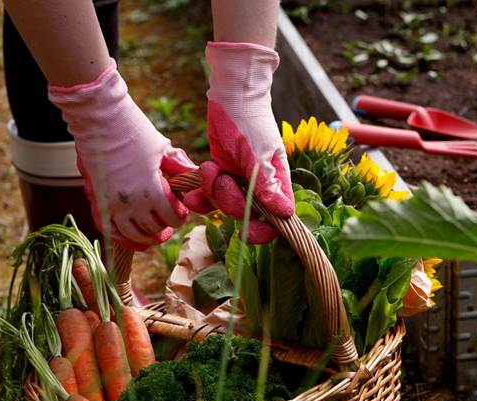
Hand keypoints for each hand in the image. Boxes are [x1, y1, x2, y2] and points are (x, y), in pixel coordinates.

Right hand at [48, 59, 196, 249]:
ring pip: (133, 236)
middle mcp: (132, 203)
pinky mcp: (97, 202)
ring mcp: (112, 205)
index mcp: (152, 190)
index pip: (173, 218)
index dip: (180, 215)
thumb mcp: (162, 148)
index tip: (179, 208)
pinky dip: (123, 237)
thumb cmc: (133, 129)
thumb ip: (180, 167)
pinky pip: (110, 231)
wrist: (98, 119)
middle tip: (167, 217)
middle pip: (155, 229)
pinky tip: (132, 233)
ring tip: (153, 231)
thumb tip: (195, 176)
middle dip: (165, 225)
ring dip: (146, 236)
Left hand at [182, 42, 293, 243]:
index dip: (263, 231)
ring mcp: (239, 181)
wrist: (233, 95)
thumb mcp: (259, 155)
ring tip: (209, 170)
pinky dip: (199, 196)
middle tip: (222, 179)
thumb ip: (267, 185)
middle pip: (246, 215)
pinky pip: (209, 196)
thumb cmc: (251, 122)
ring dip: (212, 194)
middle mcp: (260, 186)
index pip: (277, 219)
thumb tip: (285, 214)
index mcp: (277, 183)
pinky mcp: (221, 173)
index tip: (246, 230)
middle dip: (229, 202)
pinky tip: (191, 192)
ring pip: (225, 206)